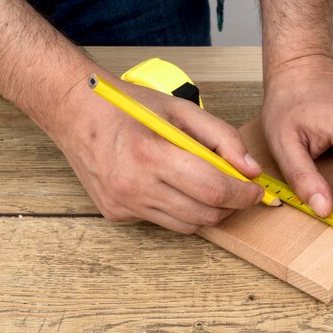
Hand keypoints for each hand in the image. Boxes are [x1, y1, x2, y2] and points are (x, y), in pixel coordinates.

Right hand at [53, 74, 263, 232]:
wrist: (76, 112)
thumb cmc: (129, 107)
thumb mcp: (181, 109)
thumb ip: (222, 137)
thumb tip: (250, 169)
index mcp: (152, 155)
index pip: (214, 189)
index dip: (244, 194)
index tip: (256, 190)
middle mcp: (135, 186)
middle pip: (204, 214)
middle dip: (231, 205)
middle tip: (239, 190)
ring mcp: (123, 205)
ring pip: (187, 225)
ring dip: (207, 210)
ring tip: (208, 186)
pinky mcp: (116, 214)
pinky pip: (163, 221)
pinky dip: (179, 209)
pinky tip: (172, 186)